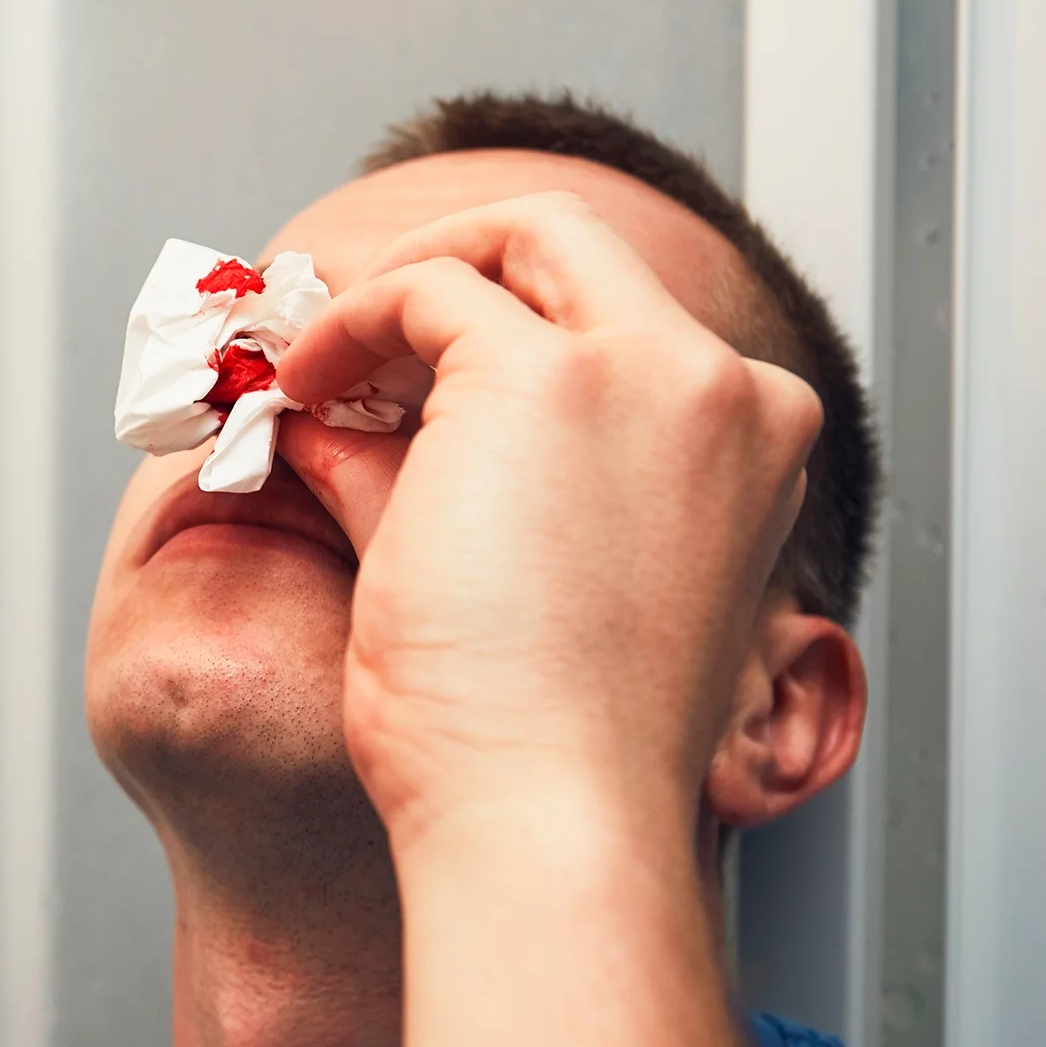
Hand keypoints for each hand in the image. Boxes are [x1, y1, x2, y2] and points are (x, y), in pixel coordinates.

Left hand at [273, 193, 818, 848]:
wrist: (548, 809)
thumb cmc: (537, 740)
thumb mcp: (497, 569)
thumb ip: (417, 470)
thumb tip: (320, 412)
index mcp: (744, 448)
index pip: (624, 327)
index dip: (500, 323)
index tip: (405, 359)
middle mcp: (719, 392)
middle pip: (581, 242)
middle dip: (455, 253)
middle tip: (356, 311)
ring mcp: (647, 372)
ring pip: (513, 236)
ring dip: (395, 282)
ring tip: (311, 356)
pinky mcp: (544, 376)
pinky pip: (423, 293)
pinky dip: (348, 323)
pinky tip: (301, 387)